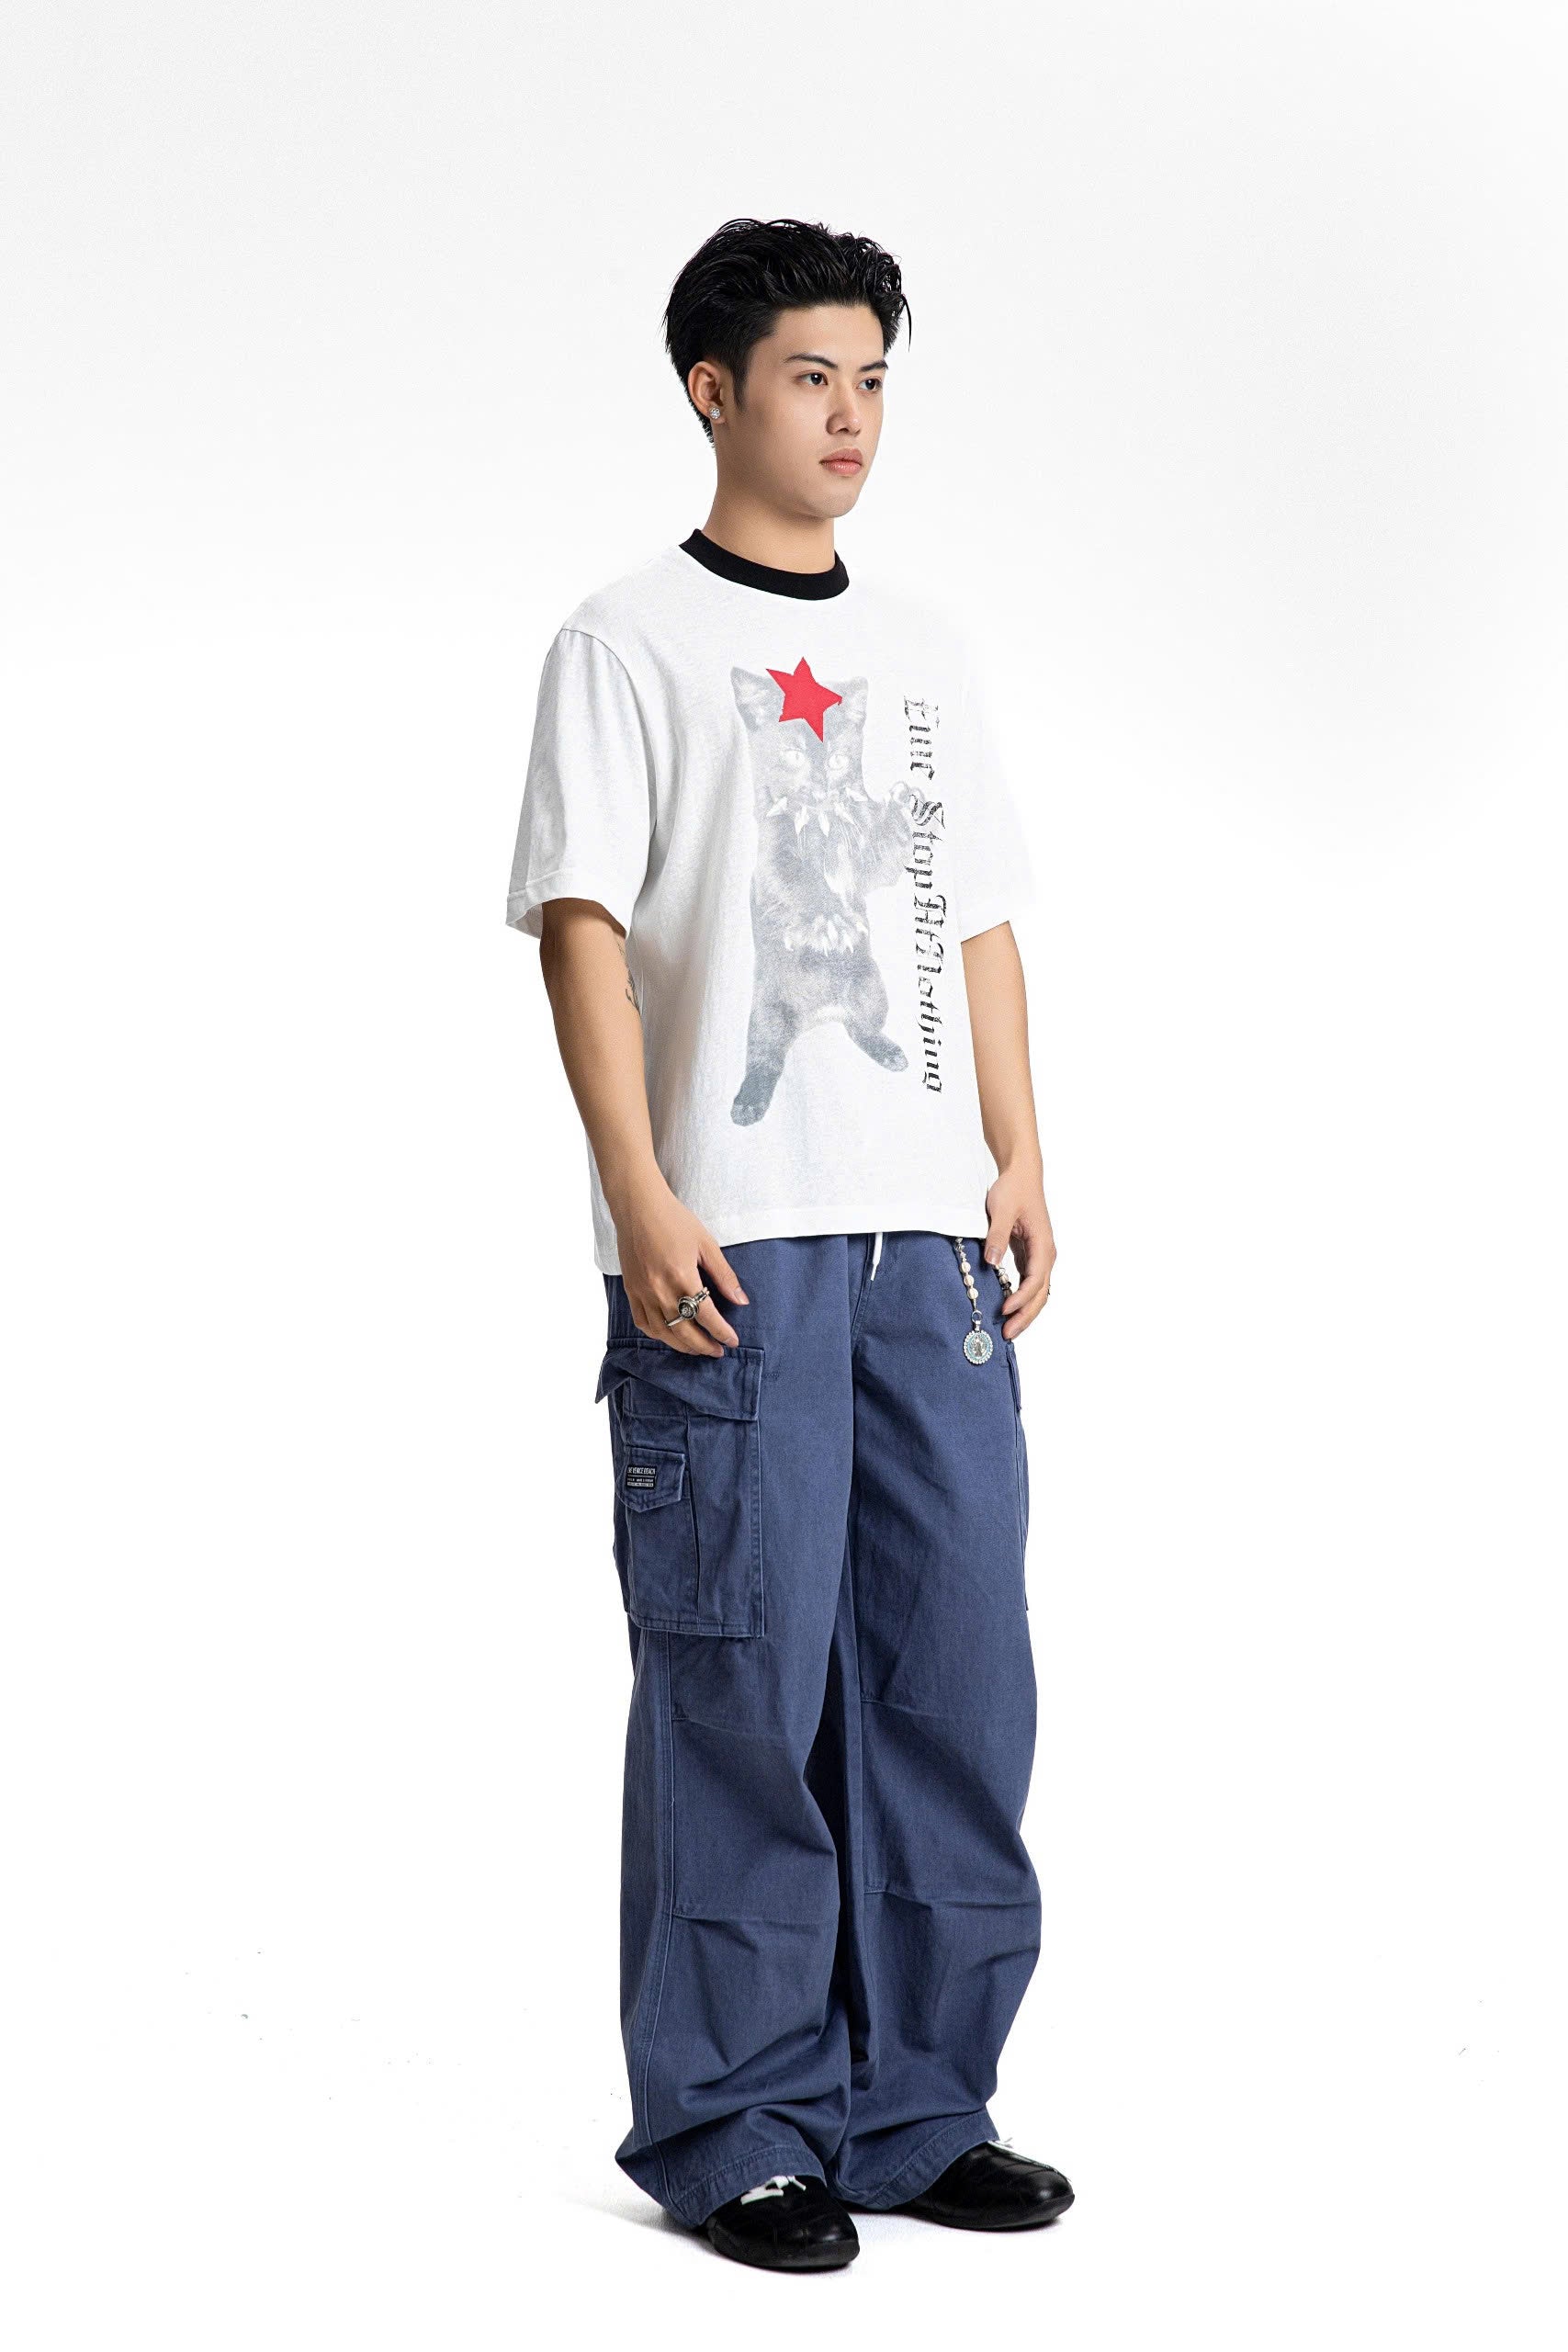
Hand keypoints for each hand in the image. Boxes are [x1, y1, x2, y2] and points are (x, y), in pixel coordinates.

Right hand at [614, 1187, 749, 1354]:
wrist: (638, 1207)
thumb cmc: (674, 1220)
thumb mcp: (706, 1244)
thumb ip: (724, 1275)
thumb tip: (742, 1300)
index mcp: (681, 1276)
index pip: (706, 1316)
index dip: (722, 1332)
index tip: (733, 1340)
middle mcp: (659, 1289)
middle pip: (684, 1332)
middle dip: (704, 1346)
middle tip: (718, 1350)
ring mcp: (642, 1292)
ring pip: (663, 1333)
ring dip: (682, 1346)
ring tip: (697, 1348)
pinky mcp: (631, 1290)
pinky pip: (643, 1323)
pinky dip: (659, 1334)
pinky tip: (671, 1335)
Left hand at [982, 1169, 1054, 1341]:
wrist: (1021, 1175)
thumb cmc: (1013, 1190)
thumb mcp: (1001, 1210)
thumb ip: (996, 1236)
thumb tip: (992, 1261)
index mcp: (1043, 1244)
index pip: (1036, 1280)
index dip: (1022, 1298)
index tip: (1004, 1309)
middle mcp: (1046, 1254)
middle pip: (1041, 1293)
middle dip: (1026, 1315)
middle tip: (1007, 1334)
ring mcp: (1039, 1256)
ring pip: (1038, 1292)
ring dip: (1025, 1311)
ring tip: (1009, 1330)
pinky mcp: (1030, 1256)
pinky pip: (1029, 1284)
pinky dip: (1021, 1299)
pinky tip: (1008, 1310)